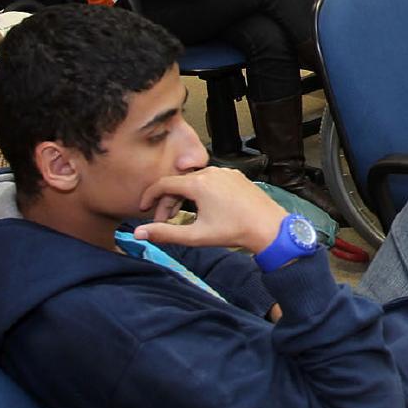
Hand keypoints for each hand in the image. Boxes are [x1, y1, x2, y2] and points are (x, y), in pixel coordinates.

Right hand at [133, 165, 288, 252]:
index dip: (149, 196)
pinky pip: (211, 180)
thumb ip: (165, 233)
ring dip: (183, 198)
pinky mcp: (236, 176)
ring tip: (182, 217)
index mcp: (198, 183)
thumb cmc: (233, 232)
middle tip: (163, 222)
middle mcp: (211, 172)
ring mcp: (225, 172)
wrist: (269, 227)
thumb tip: (138, 233)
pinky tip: (202, 209)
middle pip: (179, 183)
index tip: (142, 210)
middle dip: (167, 202)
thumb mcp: (196, 236)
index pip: (163, 184)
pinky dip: (200, 192)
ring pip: (194, 181)